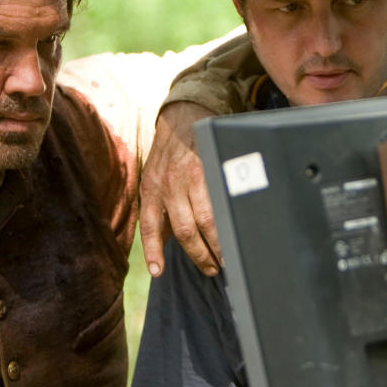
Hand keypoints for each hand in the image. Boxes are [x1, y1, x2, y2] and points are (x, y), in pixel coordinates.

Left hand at [140, 102, 220, 276]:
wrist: (184, 114)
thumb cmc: (169, 151)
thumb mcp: (153, 177)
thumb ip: (158, 208)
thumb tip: (163, 243)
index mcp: (151, 188)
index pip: (150, 227)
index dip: (154, 251)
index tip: (159, 272)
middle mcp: (169, 184)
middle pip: (185, 230)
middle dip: (200, 255)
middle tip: (212, 268)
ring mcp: (191, 176)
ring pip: (206, 220)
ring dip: (218, 243)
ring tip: (226, 256)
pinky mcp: (212, 167)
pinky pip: (222, 201)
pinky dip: (230, 220)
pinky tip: (236, 230)